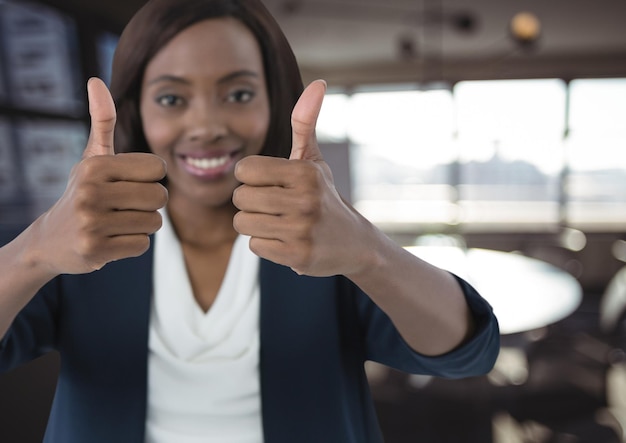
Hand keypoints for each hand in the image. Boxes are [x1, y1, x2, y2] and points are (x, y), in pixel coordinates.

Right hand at [33, 78, 167, 274]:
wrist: (51, 240)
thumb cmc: (83, 192)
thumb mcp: (92, 157)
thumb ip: (102, 122)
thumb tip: (96, 80)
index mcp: (95, 165)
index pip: (157, 168)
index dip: (150, 178)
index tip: (129, 183)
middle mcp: (90, 192)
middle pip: (160, 197)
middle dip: (149, 204)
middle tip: (125, 206)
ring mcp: (91, 223)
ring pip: (154, 223)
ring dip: (142, 225)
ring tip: (117, 222)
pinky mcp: (95, 250)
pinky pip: (142, 245)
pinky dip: (133, 244)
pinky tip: (112, 239)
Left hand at [233, 80, 368, 275]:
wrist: (355, 243)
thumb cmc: (324, 197)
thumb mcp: (315, 160)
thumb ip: (306, 123)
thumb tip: (318, 82)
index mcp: (304, 172)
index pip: (245, 169)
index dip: (252, 178)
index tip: (270, 184)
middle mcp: (305, 200)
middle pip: (240, 198)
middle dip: (251, 203)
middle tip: (275, 207)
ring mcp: (302, 230)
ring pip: (243, 224)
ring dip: (255, 224)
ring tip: (279, 223)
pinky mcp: (298, 256)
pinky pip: (255, 246)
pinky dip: (266, 244)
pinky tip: (286, 240)